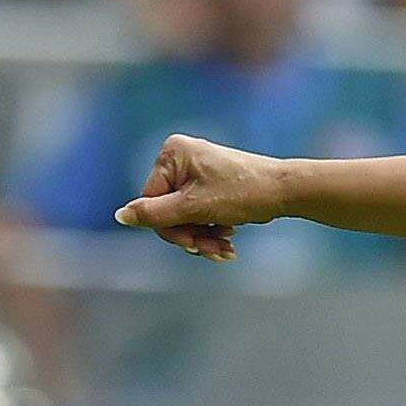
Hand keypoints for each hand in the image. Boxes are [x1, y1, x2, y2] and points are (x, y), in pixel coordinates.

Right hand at [115, 135, 283, 261]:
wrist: (285, 191)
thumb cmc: (243, 193)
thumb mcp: (194, 207)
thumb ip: (155, 214)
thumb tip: (119, 216)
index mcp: (172, 154)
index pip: (151, 202)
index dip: (170, 228)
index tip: (194, 246)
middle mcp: (181, 156)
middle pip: (169, 210)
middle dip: (192, 234)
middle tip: (215, 251)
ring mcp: (196, 169)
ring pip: (186, 215)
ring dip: (204, 236)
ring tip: (227, 248)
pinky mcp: (210, 182)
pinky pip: (200, 211)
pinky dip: (212, 228)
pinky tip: (229, 238)